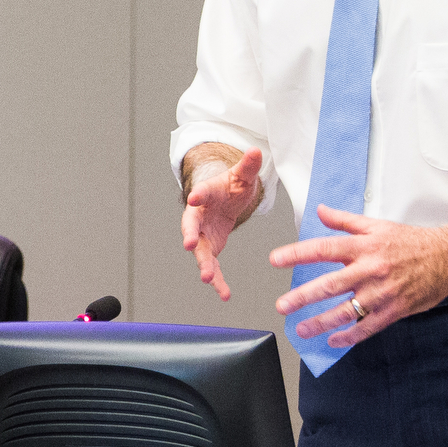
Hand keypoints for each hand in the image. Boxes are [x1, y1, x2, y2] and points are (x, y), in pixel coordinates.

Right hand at [182, 148, 264, 300]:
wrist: (225, 200)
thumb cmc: (230, 186)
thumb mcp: (242, 176)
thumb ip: (248, 166)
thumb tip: (257, 151)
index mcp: (205, 195)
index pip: (199, 194)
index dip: (197, 196)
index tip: (194, 198)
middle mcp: (198, 217)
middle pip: (191, 227)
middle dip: (190, 236)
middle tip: (190, 244)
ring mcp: (202, 235)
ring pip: (200, 252)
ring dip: (203, 265)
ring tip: (207, 279)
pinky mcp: (210, 249)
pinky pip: (212, 266)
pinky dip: (218, 281)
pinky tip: (225, 295)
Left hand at [269, 206, 447, 349]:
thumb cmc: (412, 242)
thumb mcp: (378, 225)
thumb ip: (345, 221)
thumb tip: (319, 211)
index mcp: (364, 246)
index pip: (324, 249)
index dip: (297, 254)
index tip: (276, 260)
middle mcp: (371, 270)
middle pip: (330, 285)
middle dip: (303, 296)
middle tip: (283, 305)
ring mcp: (383, 292)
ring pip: (346, 311)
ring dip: (321, 322)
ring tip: (302, 329)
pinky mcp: (395, 310)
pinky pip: (368, 326)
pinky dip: (349, 336)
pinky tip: (333, 340)